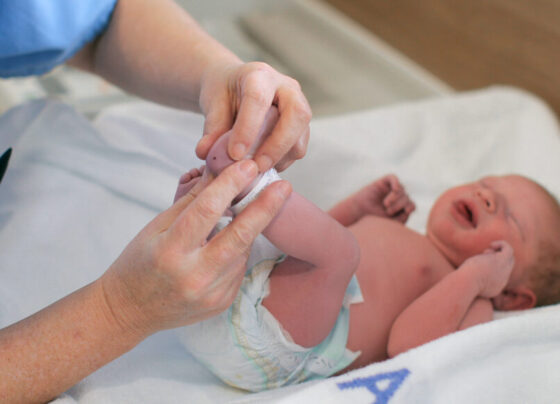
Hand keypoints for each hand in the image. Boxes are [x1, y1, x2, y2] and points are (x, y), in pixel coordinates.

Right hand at [99, 160, 291, 336]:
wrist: (130, 311)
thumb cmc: (138, 263)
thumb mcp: (156, 227)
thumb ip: (191, 201)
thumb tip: (219, 172)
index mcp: (171, 252)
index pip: (206, 211)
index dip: (229, 185)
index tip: (248, 166)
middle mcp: (194, 276)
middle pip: (239, 236)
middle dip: (265, 208)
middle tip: (284, 186)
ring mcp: (211, 294)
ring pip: (242, 252)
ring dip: (245, 231)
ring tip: (236, 221)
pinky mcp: (222, 303)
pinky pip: (239, 269)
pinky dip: (236, 253)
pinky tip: (222, 249)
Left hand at [195, 62, 311, 171]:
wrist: (236, 88)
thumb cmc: (224, 93)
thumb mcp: (212, 104)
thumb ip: (211, 127)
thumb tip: (204, 152)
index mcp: (259, 75)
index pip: (258, 99)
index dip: (248, 129)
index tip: (235, 154)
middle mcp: (286, 87)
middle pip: (296, 114)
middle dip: (277, 145)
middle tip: (256, 166)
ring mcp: (299, 106)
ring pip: (301, 135)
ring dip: (281, 157)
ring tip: (257, 168)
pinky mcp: (301, 126)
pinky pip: (299, 147)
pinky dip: (283, 161)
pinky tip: (263, 164)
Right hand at [353, 174, 414, 222]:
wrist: (359, 214)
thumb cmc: (374, 220)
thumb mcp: (390, 222)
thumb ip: (403, 217)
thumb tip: (410, 208)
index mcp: (400, 207)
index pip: (411, 205)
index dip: (410, 207)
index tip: (405, 211)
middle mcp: (396, 197)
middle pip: (406, 197)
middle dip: (400, 204)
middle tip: (388, 211)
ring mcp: (390, 189)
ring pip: (401, 189)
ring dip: (395, 198)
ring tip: (386, 204)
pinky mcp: (383, 182)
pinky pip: (393, 178)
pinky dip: (396, 182)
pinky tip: (395, 190)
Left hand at [460, 240, 514, 297]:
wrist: (467, 282)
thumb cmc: (461, 283)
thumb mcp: (464, 283)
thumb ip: (467, 279)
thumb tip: (468, 269)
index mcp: (494, 288)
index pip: (497, 276)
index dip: (489, 268)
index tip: (477, 267)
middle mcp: (502, 281)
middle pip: (505, 267)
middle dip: (495, 259)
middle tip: (483, 257)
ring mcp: (504, 271)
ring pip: (508, 258)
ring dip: (497, 252)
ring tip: (485, 253)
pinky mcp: (502, 261)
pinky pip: (509, 250)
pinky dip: (502, 244)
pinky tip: (491, 244)